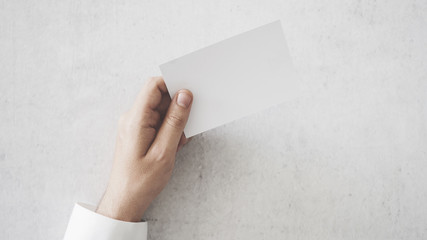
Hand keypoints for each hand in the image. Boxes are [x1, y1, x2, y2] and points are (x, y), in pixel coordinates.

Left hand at [96, 77, 192, 221]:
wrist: (125, 200)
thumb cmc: (142, 181)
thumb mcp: (164, 152)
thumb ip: (175, 121)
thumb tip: (184, 95)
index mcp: (136, 119)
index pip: (154, 86)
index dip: (173, 84)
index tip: (191, 92)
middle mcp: (133, 118)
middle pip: (159, 97)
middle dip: (178, 108)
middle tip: (188, 126)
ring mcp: (135, 125)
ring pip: (161, 111)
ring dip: (175, 122)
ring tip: (178, 143)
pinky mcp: (139, 133)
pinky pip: (158, 122)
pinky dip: (170, 131)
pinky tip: (173, 147)